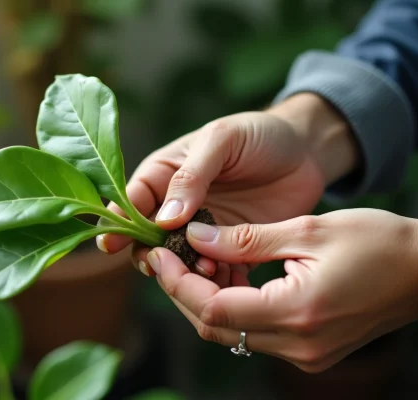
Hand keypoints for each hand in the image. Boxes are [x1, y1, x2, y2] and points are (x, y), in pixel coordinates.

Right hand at [97, 93, 359, 278]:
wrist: (306, 151)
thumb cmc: (258, 134)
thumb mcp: (221, 140)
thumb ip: (192, 176)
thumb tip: (164, 219)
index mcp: (164, 176)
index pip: (131, 201)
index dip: (118, 223)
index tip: (111, 246)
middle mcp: (177, 207)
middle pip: (149, 240)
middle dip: (153, 255)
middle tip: (166, 264)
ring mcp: (203, 230)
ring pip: (180, 261)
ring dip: (186, 271)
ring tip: (208, 269)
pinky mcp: (230, 247)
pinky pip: (215, 271)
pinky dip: (217, 281)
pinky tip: (228, 280)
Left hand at [147, 208, 417, 371]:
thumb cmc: (377, 242)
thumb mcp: (307, 229)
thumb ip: (246, 239)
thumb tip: (196, 238)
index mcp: (297, 312)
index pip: (214, 309)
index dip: (178, 283)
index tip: (159, 253)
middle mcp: (298, 346)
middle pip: (215, 328)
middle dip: (182, 293)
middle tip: (165, 257)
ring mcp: (305, 355)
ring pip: (231, 334)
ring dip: (202, 302)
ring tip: (186, 264)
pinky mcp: (309, 351)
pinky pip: (253, 334)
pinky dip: (229, 309)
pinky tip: (221, 279)